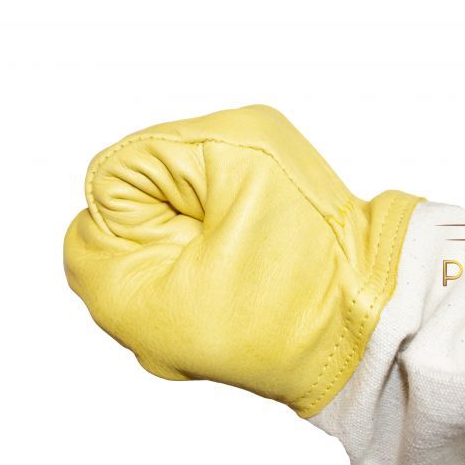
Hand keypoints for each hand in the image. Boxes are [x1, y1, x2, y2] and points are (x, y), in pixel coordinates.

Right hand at [64, 105, 420, 415]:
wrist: (373, 332)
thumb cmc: (283, 323)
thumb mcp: (159, 308)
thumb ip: (92, 264)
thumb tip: (91, 229)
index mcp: (222, 142)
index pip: (115, 179)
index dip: (134, 240)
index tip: (185, 270)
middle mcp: (245, 132)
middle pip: (144, 196)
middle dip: (160, 251)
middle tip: (210, 286)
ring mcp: (262, 157)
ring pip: (171, 213)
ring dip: (182, 259)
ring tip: (232, 285)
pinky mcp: (271, 185)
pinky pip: (204, 219)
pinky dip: (208, 256)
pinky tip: (242, 280)